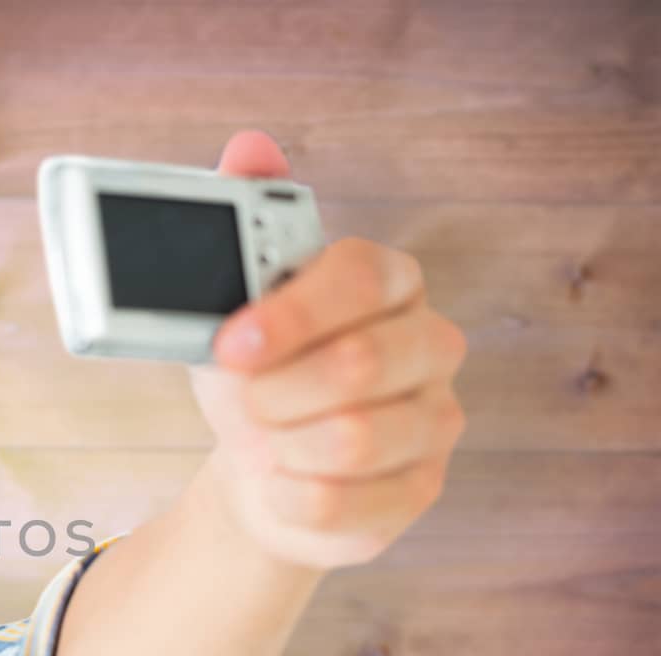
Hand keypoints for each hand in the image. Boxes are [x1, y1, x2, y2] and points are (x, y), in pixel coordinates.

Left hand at [188, 130, 468, 570]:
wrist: (257, 471)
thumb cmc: (251, 376)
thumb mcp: (226, 303)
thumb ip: (239, 220)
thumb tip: (248, 147)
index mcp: (387, 282)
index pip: (362, 276)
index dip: (291, 313)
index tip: (228, 344)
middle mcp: (428, 344)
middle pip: (360, 364)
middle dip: (272, 391)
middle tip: (236, 401)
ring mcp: (434, 421)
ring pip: (352, 439)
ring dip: (276, 445)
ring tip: (256, 441)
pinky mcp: (419, 492)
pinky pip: (340, 504)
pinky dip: (282, 496)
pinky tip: (275, 481)